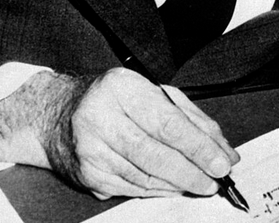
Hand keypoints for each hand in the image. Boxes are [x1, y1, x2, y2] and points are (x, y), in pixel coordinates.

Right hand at [0, 67, 238, 199]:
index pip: (166, 123)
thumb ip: (188, 116)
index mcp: (121, 87)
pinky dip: (158, 191)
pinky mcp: (88, 175)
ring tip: (201, 184)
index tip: (222, 161)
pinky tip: (174, 188)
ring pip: (145, 176)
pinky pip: (132, 188)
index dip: (198, 146)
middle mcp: (101, 117)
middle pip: (155, 154)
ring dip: (179, 184)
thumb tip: (221, 146)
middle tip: (216, 180)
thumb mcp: (150, 91)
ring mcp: (92, 150)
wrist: (57, 115)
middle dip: (192, 171)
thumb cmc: (113, 98)